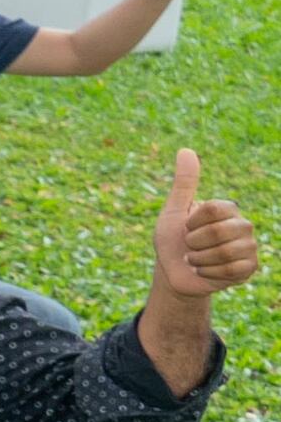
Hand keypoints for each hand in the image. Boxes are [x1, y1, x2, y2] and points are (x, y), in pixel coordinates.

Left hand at [152, 148, 259, 304]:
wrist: (173, 272)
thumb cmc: (172, 239)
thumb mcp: (173, 210)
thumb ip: (184, 183)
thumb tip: (185, 150)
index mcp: (227, 209)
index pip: (214, 209)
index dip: (192, 222)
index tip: (186, 227)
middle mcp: (243, 225)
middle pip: (220, 231)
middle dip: (194, 242)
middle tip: (189, 246)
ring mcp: (248, 246)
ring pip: (226, 252)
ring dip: (200, 259)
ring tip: (195, 259)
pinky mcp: (249, 267)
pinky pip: (231, 269)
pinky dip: (209, 272)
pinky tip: (204, 270)